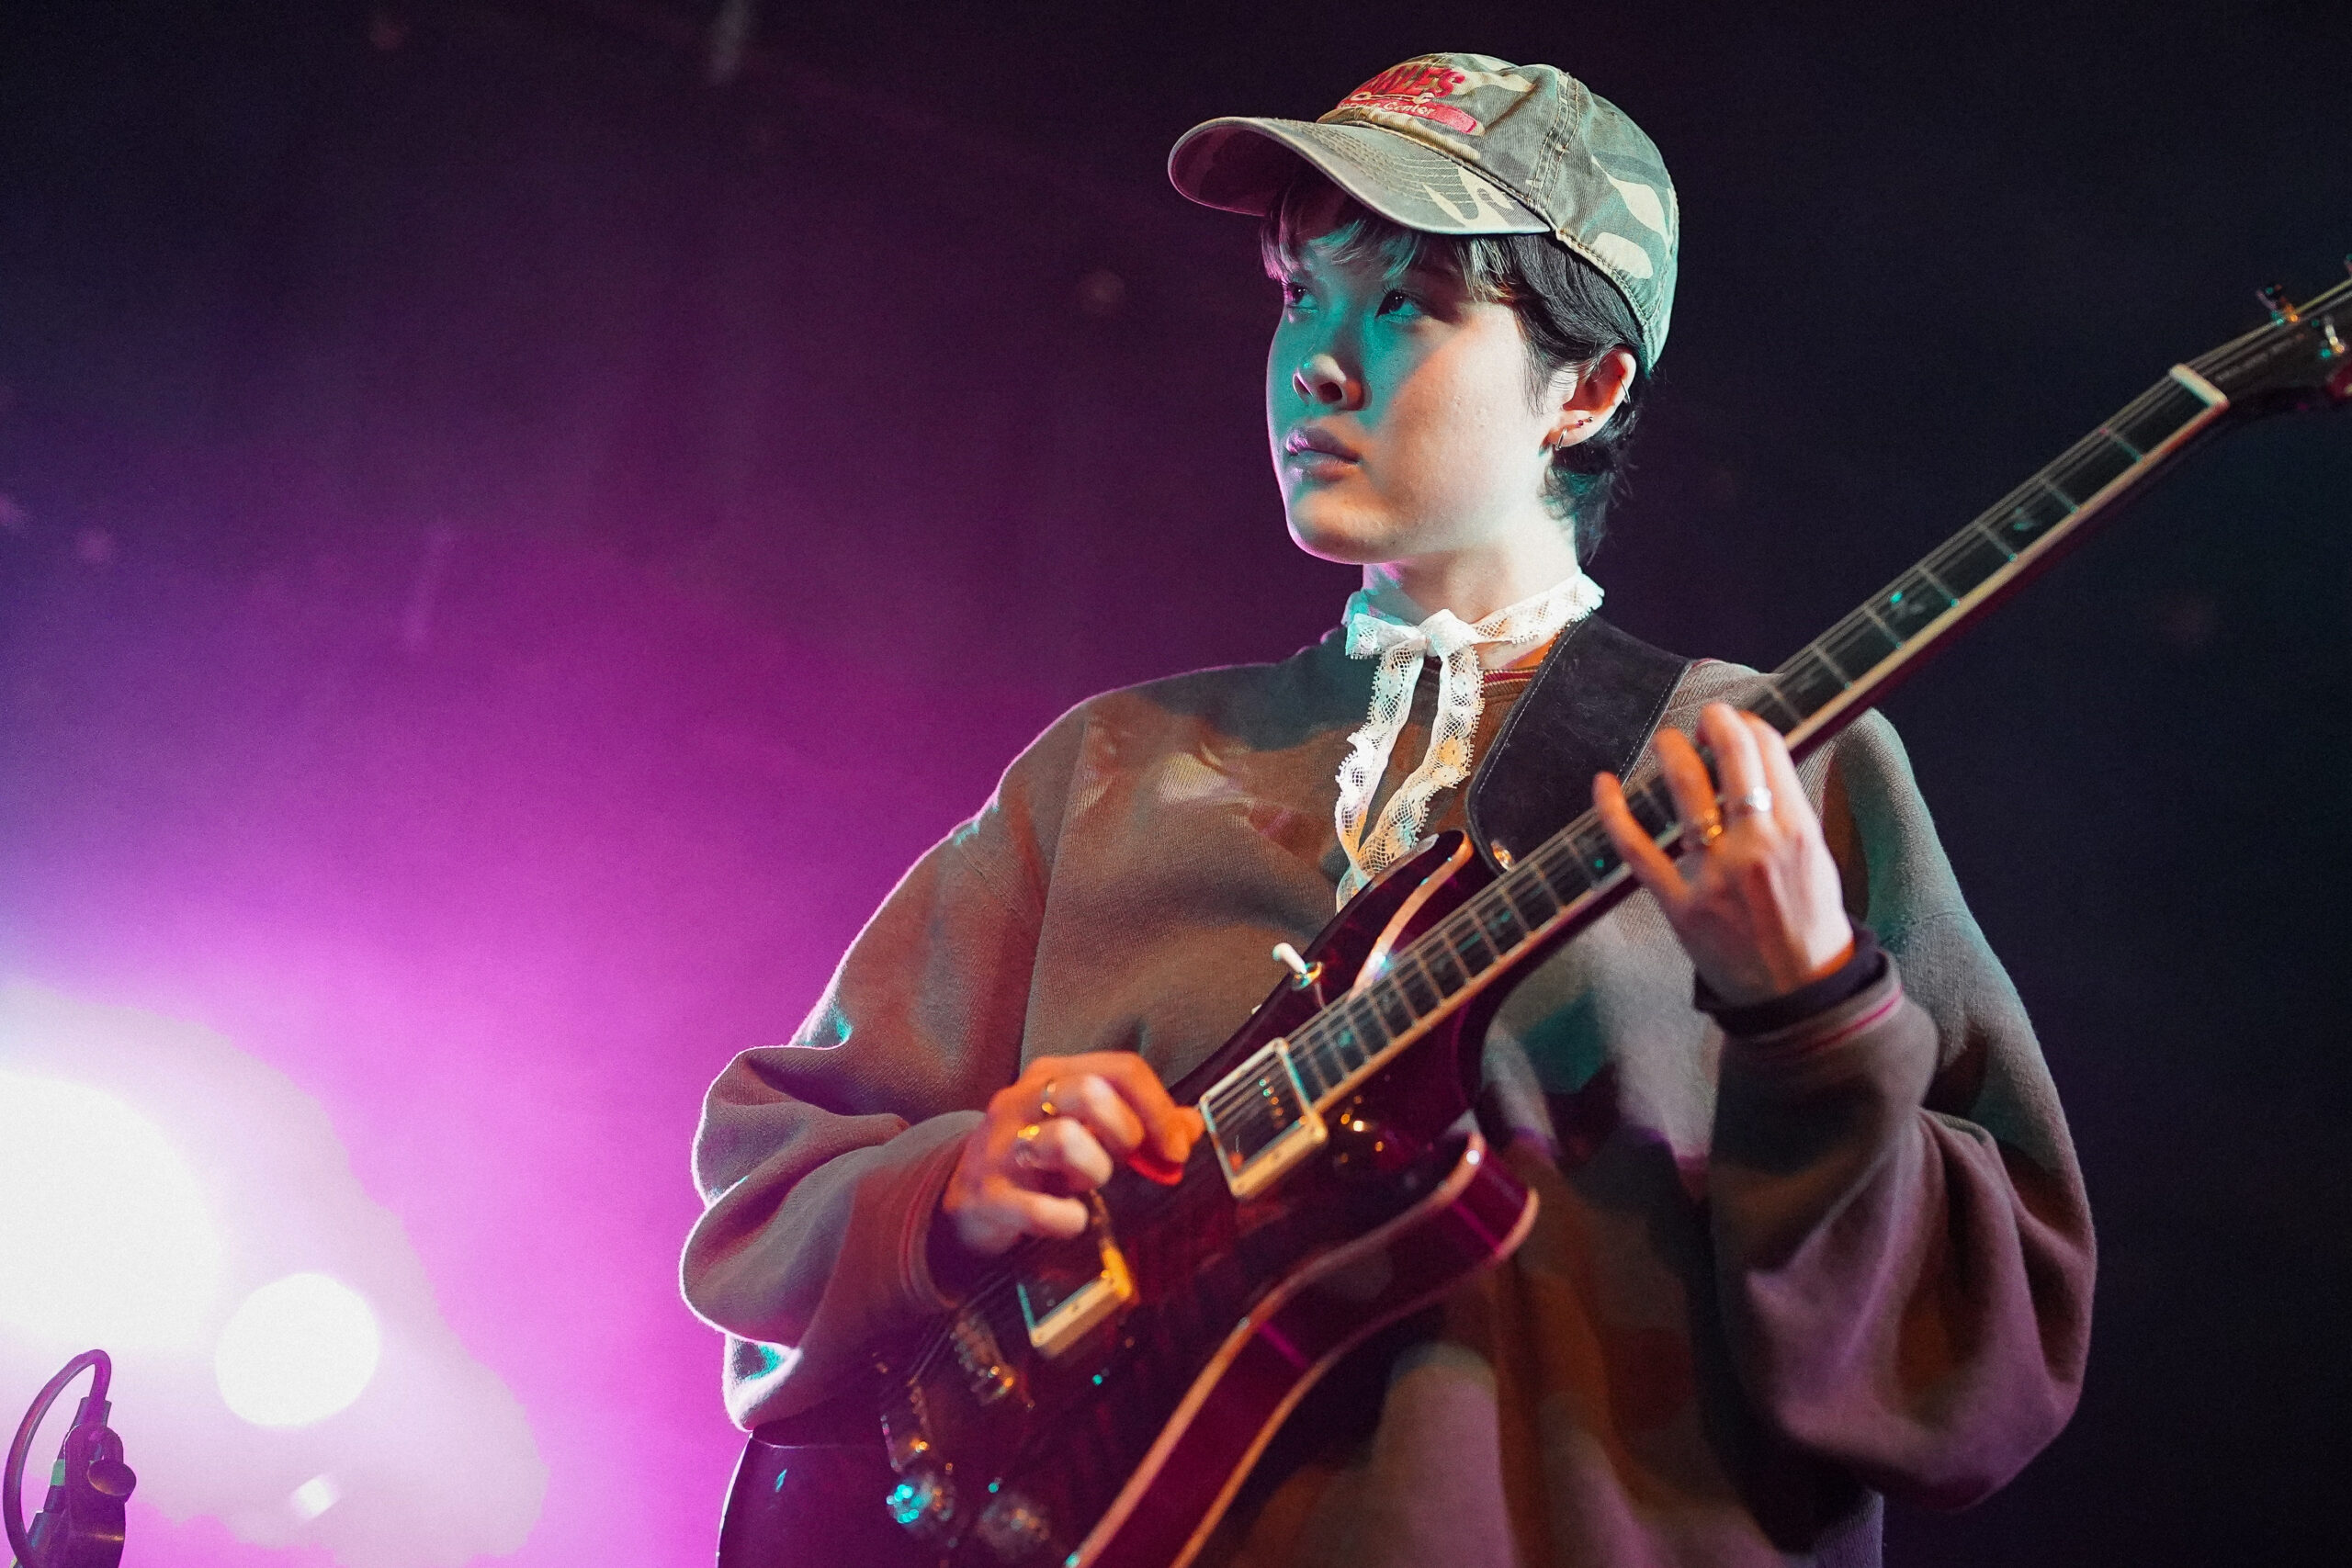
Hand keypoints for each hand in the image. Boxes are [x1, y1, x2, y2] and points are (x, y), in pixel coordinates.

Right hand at [939, 1053, 1203, 1257]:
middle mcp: (1023, 1100)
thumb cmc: (1037, 1159)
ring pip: (1065, 1140)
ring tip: (1086, 1186)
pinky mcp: (988, 1195)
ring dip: (1094, 1171)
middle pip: (1091, 1091)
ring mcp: (1001, 1146)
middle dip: (1127, 1130)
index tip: (1176, 1147)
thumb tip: (1192, 1125)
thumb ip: (1139, 1123)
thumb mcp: (1086, 1129)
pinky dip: (1068, 1221)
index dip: (1159, 1108)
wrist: (964, 1199)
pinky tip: (1070, 1221)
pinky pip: (1041, 1209)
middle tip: (1131, 1160)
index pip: (1121, 1068)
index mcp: (1053, 1075)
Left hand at [1593, 702, 1853, 1006]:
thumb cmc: (1808, 920)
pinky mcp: (1678, 903)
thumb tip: (1757, 761)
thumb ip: (1788, 810)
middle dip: (1714, 724)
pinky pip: (1635, 848)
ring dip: (1671, 753)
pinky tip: (1604, 783)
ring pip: (1685, 792)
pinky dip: (1613, 812)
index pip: (1768, 753)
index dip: (1747, 725)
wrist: (1795, 990)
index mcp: (1796, 831)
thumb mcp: (1816, 857)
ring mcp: (1713, 875)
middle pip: (1730, 760)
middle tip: (1704, 719)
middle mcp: (1756, 847)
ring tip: (1668, 742)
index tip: (1736, 723)